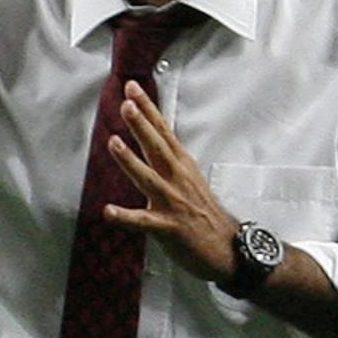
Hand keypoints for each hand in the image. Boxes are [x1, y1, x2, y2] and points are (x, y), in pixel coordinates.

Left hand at [102, 80, 238, 281]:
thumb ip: (170, 160)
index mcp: (182, 166)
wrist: (229, 249)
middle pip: (157, 146)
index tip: (133, 89)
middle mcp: (177, 179)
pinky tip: (108, 211)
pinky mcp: (169, 227)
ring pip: (148, 178)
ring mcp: (173, 202)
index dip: (148, 109)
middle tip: (126, 103)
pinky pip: (144, 221)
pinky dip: (126, 217)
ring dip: (130, 160)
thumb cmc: (205, 214)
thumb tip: (152, 138)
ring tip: (113, 142)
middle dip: (141, 124)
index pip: (163, 131)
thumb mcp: (190, 178)